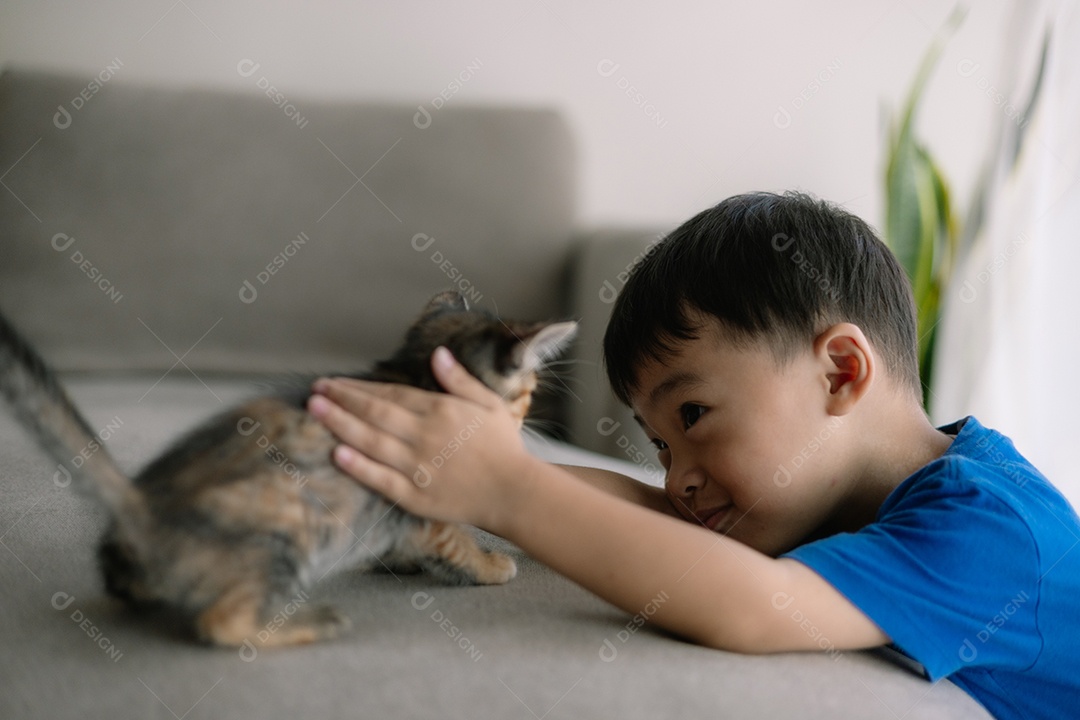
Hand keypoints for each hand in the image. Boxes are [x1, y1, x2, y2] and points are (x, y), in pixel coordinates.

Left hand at [307, 347, 538, 532]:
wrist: (514, 492)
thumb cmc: (503, 446)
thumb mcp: (489, 403)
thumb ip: (460, 380)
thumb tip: (437, 354)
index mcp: (441, 411)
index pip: (390, 394)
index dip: (359, 387)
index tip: (333, 382)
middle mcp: (424, 436)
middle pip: (374, 414)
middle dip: (341, 401)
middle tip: (314, 392)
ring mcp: (418, 467)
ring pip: (371, 442)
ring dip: (340, 425)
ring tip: (315, 412)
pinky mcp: (415, 495)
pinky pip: (381, 479)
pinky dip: (358, 466)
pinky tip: (337, 454)